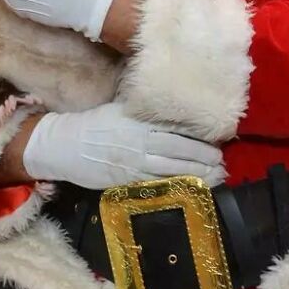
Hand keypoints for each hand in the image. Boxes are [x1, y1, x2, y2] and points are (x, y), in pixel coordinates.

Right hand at [22, 102, 224, 189]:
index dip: (198, 134)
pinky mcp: (128, 180)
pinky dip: (177, 186)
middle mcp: (140, 140)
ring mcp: (134, 162)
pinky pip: (157, 184)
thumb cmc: (95, 124)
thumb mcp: (120, 107)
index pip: (176, 126)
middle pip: (179, 149)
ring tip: (216, 175)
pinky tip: (191, 187)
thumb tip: (170, 101)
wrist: (66, 145)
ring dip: (197, 173)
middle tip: (222, 161)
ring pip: (173, 169)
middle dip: (204, 156)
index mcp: (140, 119)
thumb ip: (144, 108)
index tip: (217, 137)